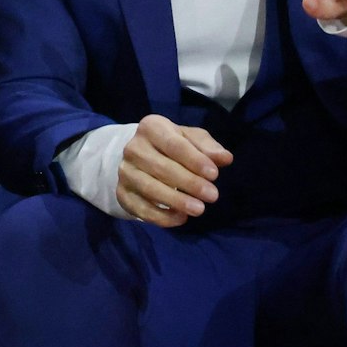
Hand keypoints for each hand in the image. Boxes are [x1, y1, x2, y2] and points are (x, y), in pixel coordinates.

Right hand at [117, 114, 232, 226]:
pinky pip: (140, 208)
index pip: (173, 145)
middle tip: (212, 196)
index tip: (214, 175)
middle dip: (189, 183)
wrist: (141, 155)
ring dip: (176, 201)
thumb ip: (208, 147)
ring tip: (199, 209)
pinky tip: (181, 218)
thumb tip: (225, 158)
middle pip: (161, 168)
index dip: (194, 160)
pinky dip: (161, 216)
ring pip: (149, 188)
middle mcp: (133, 148)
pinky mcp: (122, 193)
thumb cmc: (173, 145)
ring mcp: (125, 172)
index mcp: (151, 128)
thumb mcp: (191, 139)